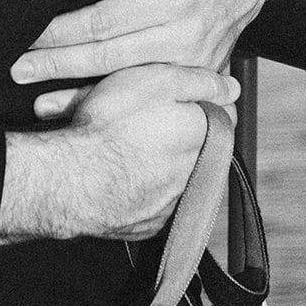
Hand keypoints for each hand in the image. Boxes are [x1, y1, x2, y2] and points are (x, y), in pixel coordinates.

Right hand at [0, 63, 238, 243]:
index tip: (180, 98)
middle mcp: (198, 172)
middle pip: (201, 146)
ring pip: (179, 176)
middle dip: (182, 134)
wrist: (73, 179)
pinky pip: (156, 202)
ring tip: (130, 149)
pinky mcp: (153, 224)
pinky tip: (123, 177)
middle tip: (147, 122)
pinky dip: (145, 190)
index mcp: (205, 135)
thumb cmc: (111, 125)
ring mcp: (176, 202)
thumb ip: (200, 82)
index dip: (202, 100)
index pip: (225, 114)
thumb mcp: (157, 81)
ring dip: (164, 164)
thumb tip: (232, 87)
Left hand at [11, 0, 271, 97]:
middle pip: (107, 57)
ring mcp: (188, 65)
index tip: (30, 32)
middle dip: (58, 64)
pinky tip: (73, 114)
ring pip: (123, 84)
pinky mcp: (190, 80)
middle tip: (15, 68)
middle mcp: (183, 37)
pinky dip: (106, 106)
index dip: (64, 29)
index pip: (106, 20)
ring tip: (32, 98)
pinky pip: (142, 96)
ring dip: (76, 92)